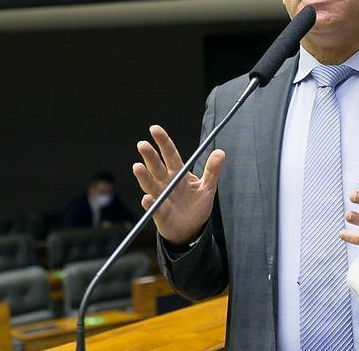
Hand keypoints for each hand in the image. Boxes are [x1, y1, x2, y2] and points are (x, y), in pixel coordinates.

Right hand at [132, 125, 224, 245]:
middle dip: (149, 156)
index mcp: (178, 173)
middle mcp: (166, 182)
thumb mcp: (208, 187)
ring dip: (143, 176)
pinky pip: (153, 207)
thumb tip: (221, 152)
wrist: (191, 230)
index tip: (154, 129)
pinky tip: (147, 198)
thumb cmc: (197, 206)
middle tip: (142, 144)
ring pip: (150, 184)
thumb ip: (212, 170)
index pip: (170, 154)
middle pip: (156, 166)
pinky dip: (150, 202)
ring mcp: (160, 197)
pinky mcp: (159, 213)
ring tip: (137, 167)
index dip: (163, 141)